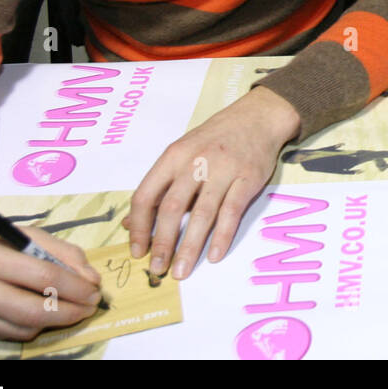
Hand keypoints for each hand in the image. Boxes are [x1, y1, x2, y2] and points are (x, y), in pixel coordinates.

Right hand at [0, 199, 102, 343]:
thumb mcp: (26, 234)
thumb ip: (63, 253)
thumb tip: (92, 281)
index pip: (43, 278)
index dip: (75, 288)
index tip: (95, 292)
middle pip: (33, 312)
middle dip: (69, 313)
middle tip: (89, 308)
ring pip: (21, 330)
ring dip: (51, 322)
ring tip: (65, 309)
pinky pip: (5, 336)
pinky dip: (26, 327)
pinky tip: (32, 312)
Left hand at [124, 86, 300, 279]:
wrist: (257, 117)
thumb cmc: (214, 138)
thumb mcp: (181, 154)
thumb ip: (159, 187)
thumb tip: (130, 222)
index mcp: (173, 157)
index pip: (146, 195)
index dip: (139, 227)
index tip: (138, 252)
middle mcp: (195, 162)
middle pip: (172, 208)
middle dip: (163, 243)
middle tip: (157, 270)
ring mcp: (223, 170)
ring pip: (202, 214)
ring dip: (190, 246)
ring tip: (182, 271)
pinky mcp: (248, 179)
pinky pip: (232, 212)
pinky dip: (222, 236)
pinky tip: (214, 255)